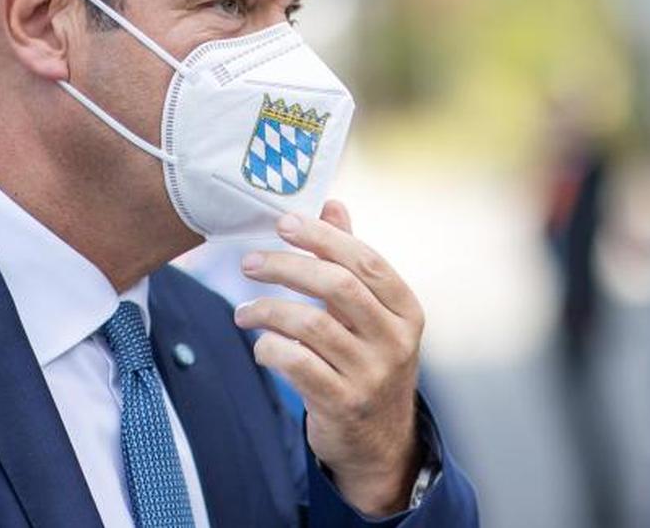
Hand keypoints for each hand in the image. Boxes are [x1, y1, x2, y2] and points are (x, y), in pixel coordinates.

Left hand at [234, 200, 424, 516]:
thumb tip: (332, 205)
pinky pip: (296, 364)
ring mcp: (370, 374)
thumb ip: (351, 261)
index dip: (324, 237)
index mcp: (406, 310)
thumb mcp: (372, 315)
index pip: (366, 261)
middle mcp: (395, 341)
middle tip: (249, 262)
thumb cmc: (369, 363)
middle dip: (286, 266)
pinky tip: (260, 344)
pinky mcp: (342, 404)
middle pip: (338, 286)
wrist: (381, 444)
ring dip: (267, 310)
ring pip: (311, 324)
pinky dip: (270, 347)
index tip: (285, 223)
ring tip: (244, 311)